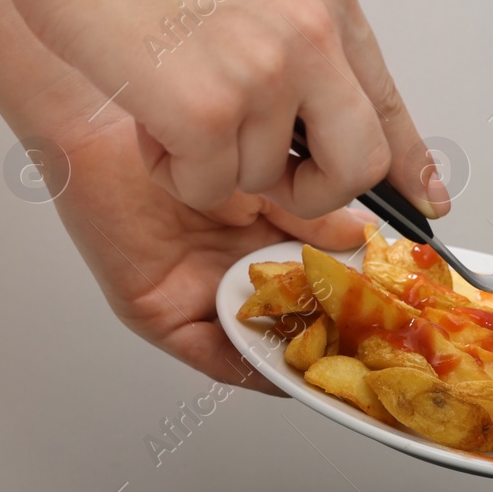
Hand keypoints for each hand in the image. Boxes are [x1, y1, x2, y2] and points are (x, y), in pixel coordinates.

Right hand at [10, 0, 444, 220]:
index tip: (424, 200)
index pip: (389, 106)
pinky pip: (208, 187)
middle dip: (317, 192)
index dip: (407, 165)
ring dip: (214, 163)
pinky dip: (173, 170)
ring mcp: (264, 74)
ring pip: (265, 180)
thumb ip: (306, 44)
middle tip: (274, 177)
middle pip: (358, 165)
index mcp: (330, 2)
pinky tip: (149, 115)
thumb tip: (330, 116)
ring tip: (173, 99)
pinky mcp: (206, 110)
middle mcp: (312, 37)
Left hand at [47, 90, 371, 392]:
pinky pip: (212, 355)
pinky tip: (279, 371)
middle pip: (293, 320)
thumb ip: (315, 213)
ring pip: (259, 344)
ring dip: (297, 358)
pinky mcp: (161, 313)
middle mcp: (233, 270)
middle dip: (333, 338)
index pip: (316, 279)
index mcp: (264, 237)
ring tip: (336, 362)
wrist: (104, 120)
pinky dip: (247, 368)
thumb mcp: (266, 177)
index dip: (351, 297)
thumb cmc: (174, 130)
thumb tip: (367, 236)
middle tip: (371, 347)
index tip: (388, 308)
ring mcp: (200, 294)